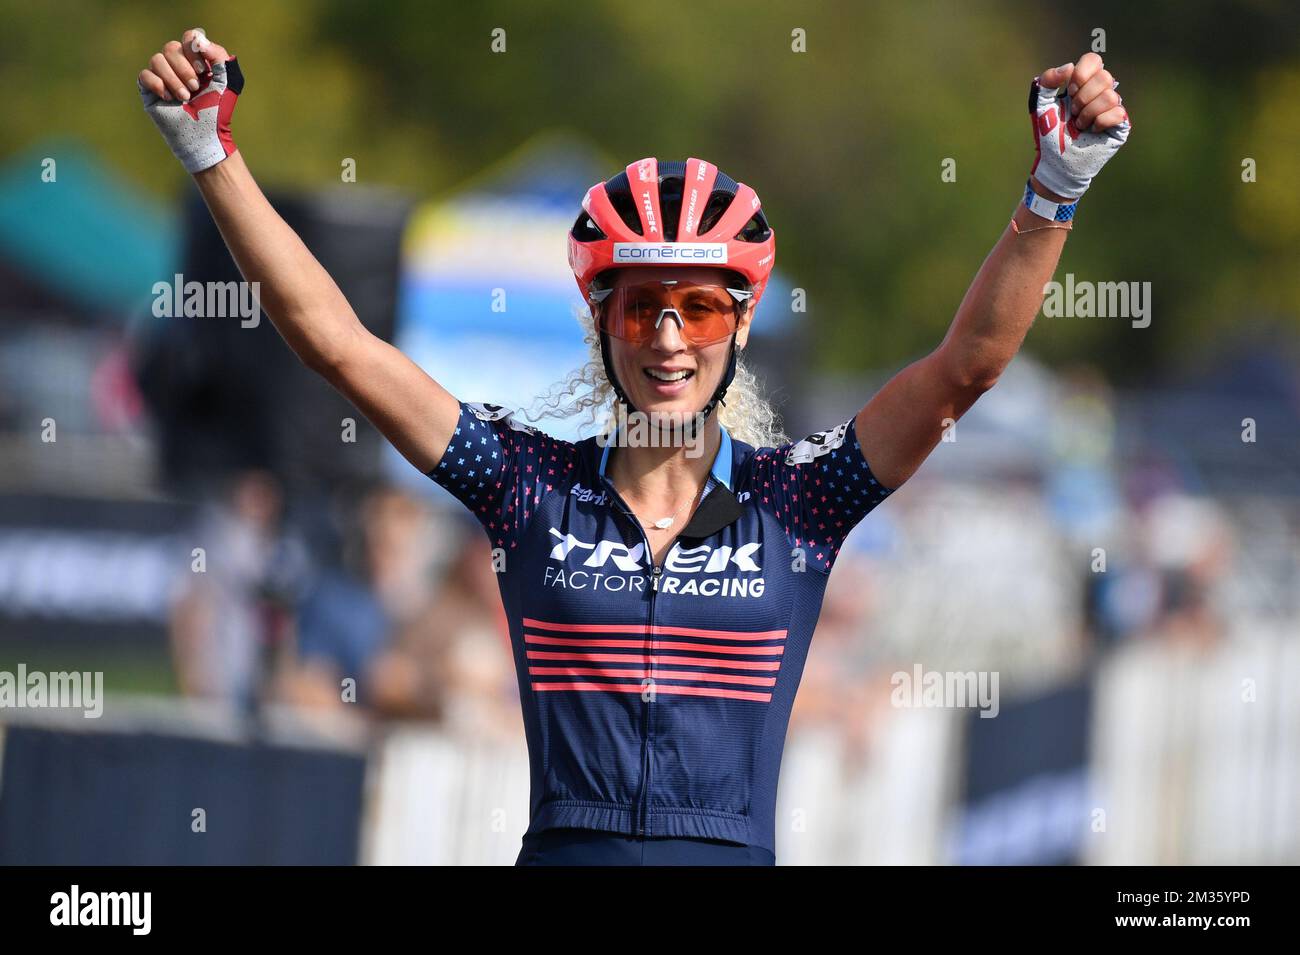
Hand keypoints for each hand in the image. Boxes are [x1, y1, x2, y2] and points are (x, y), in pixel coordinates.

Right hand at [138, 29, 244, 173]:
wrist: (204, 136)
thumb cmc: (218, 111)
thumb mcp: (228, 82)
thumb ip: (220, 56)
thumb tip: (199, 40)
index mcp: (197, 60)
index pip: (189, 38)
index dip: (193, 49)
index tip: (203, 69)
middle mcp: (178, 65)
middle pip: (171, 47)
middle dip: (184, 69)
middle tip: (195, 89)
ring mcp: (163, 76)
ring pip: (157, 59)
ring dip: (173, 79)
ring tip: (184, 97)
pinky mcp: (150, 89)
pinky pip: (144, 74)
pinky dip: (157, 84)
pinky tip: (169, 98)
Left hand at [1028, 53, 1130, 199]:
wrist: (1055, 161)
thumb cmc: (1048, 133)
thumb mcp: (1040, 105)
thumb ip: (1047, 82)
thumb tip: (1068, 67)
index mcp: (1084, 83)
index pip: (1093, 60)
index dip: (1082, 74)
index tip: (1070, 91)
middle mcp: (1101, 92)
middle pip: (1104, 77)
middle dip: (1082, 98)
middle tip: (1072, 112)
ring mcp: (1113, 108)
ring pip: (1110, 96)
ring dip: (1088, 113)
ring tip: (1079, 125)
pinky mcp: (1120, 125)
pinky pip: (1117, 113)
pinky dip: (1099, 123)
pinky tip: (1092, 131)